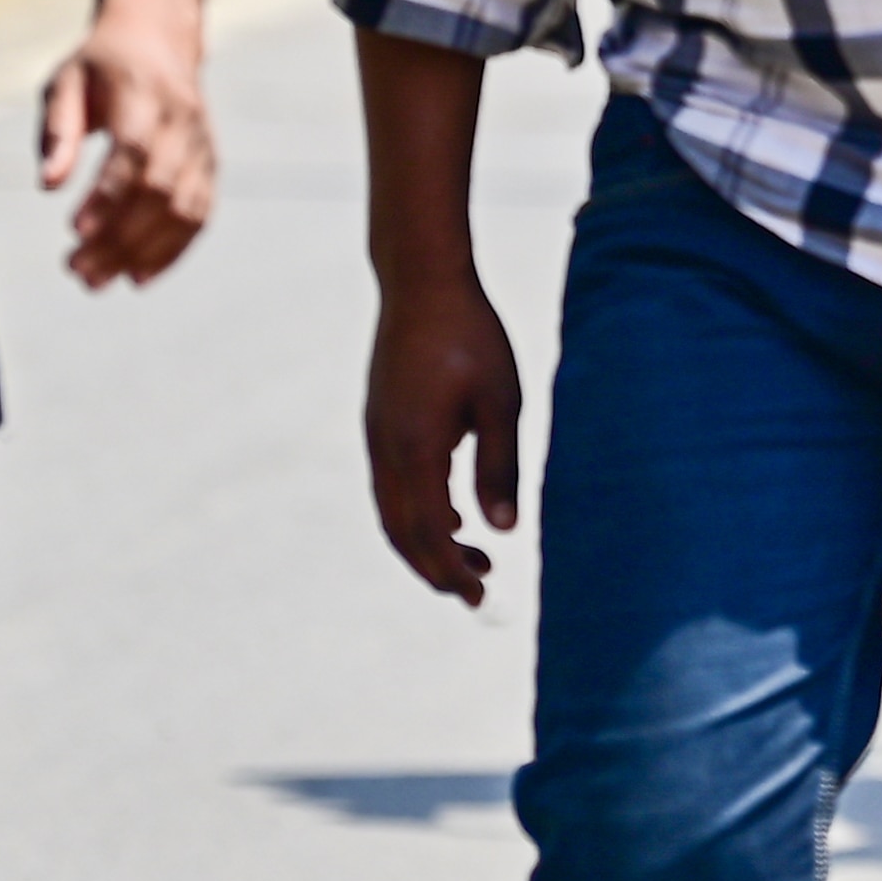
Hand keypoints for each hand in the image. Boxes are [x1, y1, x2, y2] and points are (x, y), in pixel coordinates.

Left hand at [38, 6, 214, 286]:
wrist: (159, 40)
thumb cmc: (99, 66)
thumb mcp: (65, 83)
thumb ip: (58, 130)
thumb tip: (48, 185)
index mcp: (145, 94)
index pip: (135, 153)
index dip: (109, 196)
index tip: (74, 232)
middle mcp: (183, 122)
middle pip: (160, 190)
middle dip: (120, 236)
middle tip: (76, 271)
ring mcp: (203, 145)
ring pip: (184, 209)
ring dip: (143, 252)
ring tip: (96, 281)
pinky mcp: (211, 165)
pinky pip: (200, 215)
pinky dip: (173, 251)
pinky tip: (138, 276)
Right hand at [363, 272, 526, 603]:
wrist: (422, 283)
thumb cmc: (471, 338)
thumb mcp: (501, 402)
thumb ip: (500, 468)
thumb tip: (504, 530)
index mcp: (415, 449)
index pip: (430, 532)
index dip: (453, 571)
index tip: (482, 596)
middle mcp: (386, 449)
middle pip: (403, 533)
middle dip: (438, 569)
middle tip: (480, 592)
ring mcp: (377, 436)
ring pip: (394, 512)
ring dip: (429, 542)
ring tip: (476, 557)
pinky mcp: (380, 424)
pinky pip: (393, 486)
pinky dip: (419, 513)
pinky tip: (455, 514)